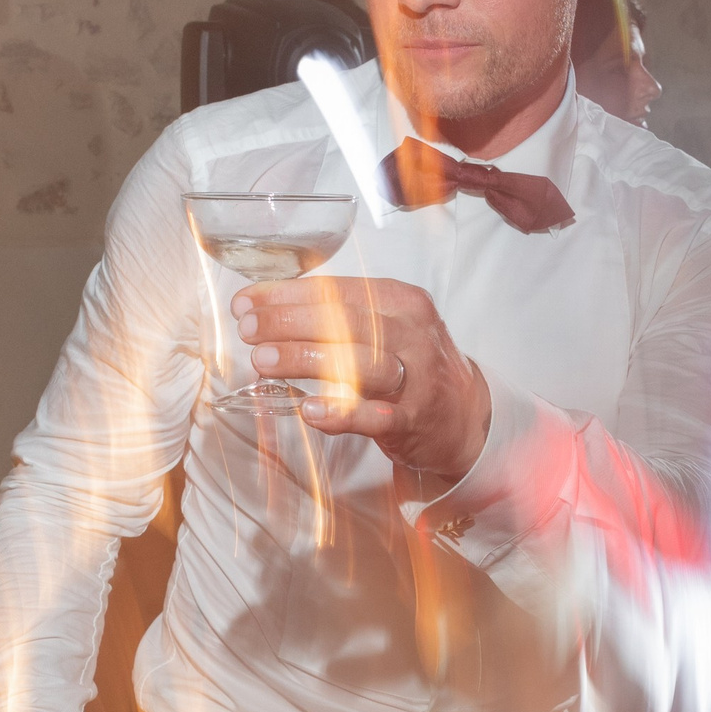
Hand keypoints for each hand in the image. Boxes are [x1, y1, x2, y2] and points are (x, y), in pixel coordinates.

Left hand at [234, 275, 491, 479]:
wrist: (464, 416)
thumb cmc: (411, 366)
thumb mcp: (385, 328)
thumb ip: (335, 318)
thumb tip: (265, 309)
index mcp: (401, 302)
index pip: (337, 291)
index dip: (286, 295)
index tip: (246, 303)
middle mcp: (412, 334)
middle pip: (345, 322)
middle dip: (288, 323)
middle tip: (248, 330)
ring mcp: (416, 378)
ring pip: (358, 362)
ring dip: (305, 359)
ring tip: (261, 361)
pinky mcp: (414, 419)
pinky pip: (376, 415)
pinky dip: (341, 411)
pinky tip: (309, 409)